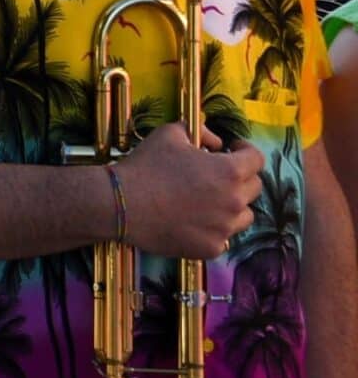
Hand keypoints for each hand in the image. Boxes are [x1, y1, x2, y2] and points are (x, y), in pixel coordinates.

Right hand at [116, 121, 259, 258]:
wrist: (120, 204)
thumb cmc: (146, 166)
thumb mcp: (169, 134)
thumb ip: (198, 130)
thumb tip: (214, 141)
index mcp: (229, 172)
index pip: (256, 159)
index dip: (245, 151)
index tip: (233, 150)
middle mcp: (234, 201)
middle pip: (253, 188)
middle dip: (239, 177)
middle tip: (217, 175)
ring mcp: (224, 228)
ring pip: (243, 215)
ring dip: (232, 206)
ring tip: (209, 201)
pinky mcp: (210, 248)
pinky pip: (223, 237)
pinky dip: (213, 229)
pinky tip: (194, 221)